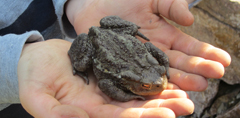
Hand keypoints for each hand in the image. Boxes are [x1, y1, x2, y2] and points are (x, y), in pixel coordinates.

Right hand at [18, 39, 193, 117]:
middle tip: (186, 105)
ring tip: (185, 93)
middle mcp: (102, 102)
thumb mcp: (36, 96)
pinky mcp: (110, 69)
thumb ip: (53, 113)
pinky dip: (149, 75)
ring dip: (161, 93)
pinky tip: (166, 73)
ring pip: (138, 92)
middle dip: (161, 108)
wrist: (38, 58)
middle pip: (135, 108)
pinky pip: (132, 73)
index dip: (141, 117)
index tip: (166, 116)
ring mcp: (107, 86)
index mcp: (88, 112)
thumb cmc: (33, 77)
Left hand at [66, 0, 230, 90]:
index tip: (224, 61)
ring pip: (162, 74)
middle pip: (178, 64)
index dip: (206, 54)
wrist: (95, 4)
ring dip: (180, 81)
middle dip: (198, 69)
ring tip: (198, 86)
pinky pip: (138, 78)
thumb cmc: (124, 0)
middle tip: (215, 76)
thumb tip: (189, 21)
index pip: (189, 48)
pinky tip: (165, 91)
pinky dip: (151, 86)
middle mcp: (155, 53)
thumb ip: (171, 5)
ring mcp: (139, 62)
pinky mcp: (122, 68)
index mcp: (165, 37)